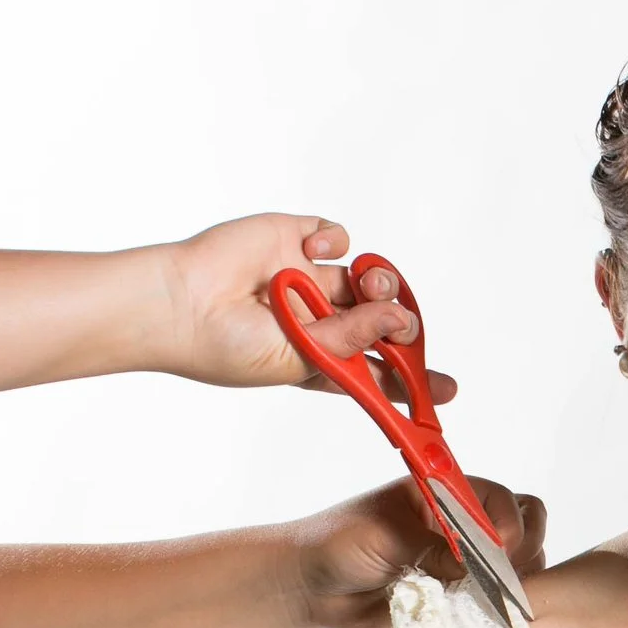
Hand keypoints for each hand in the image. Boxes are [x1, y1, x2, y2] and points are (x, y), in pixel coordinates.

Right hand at [149, 214, 456, 401]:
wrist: (180, 305)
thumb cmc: (228, 348)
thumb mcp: (300, 358)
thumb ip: (353, 339)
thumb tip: (401, 320)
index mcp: (319, 357)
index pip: (376, 369)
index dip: (412, 379)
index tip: (447, 391)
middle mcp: (317, 317)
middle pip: (380, 318)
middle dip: (398, 321)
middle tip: (402, 325)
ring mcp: (305, 277)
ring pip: (366, 276)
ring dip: (380, 280)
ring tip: (368, 284)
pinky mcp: (291, 240)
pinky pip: (335, 236)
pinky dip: (337, 241)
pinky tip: (315, 250)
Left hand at [287, 475, 547, 627]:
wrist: (308, 587)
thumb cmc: (336, 545)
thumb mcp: (385, 538)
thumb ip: (433, 547)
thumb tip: (478, 564)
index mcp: (444, 493)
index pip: (500, 499)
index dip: (508, 523)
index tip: (499, 550)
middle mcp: (459, 523)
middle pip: (521, 526)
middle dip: (523, 549)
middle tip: (504, 577)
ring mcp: (461, 560)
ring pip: (515, 564)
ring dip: (513, 580)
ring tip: (495, 598)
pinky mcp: (454, 594)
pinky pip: (490, 598)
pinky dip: (496, 606)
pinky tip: (486, 616)